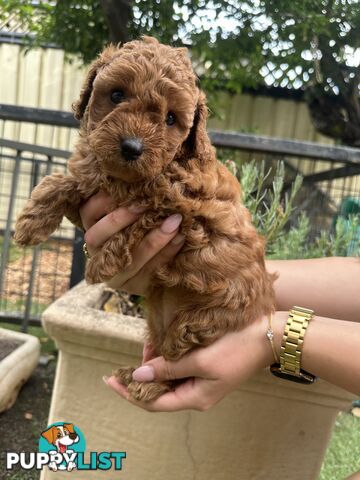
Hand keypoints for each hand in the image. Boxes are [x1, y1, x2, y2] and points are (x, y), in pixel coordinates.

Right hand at [79, 192, 184, 294]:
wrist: (152, 266)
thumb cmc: (141, 228)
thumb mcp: (131, 215)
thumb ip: (131, 200)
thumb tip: (146, 177)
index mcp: (93, 230)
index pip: (88, 212)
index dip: (102, 200)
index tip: (123, 188)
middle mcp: (97, 253)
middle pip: (98, 236)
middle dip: (122, 219)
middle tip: (146, 204)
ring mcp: (113, 274)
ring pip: (128, 257)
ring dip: (153, 239)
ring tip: (174, 222)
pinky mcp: (133, 286)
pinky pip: (151, 270)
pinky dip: (167, 253)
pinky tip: (180, 238)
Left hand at [104, 314, 286, 411]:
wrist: (267, 337)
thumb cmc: (236, 349)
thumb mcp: (200, 360)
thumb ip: (168, 368)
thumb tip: (137, 376)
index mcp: (195, 398)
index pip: (152, 402)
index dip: (129, 393)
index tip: (109, 380)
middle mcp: (196, 394)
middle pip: (159, 391)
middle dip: (141, 374)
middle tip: (132, 354)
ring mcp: (201, 382)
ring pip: (168, 378)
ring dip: (154, 363)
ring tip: (148, 343)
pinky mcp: (205, 369)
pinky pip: (178, 368)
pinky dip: (167, 357)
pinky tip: (161, 343)